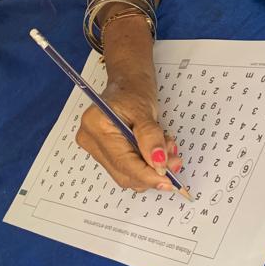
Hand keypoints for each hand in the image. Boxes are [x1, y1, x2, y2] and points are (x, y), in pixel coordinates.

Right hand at [76, 76, 183, 190]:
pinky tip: (155, 153)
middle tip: (174, 162)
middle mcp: (90, 139)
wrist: (127, 84)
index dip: (147, 175)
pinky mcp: (103, 153)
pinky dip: (144, 166)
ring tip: (167, 152)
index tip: (168, 180)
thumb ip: (151, 138)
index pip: (122, 162)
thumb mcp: (145, 111)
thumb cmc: (133, 91)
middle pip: (123, 172)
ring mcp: (94, 148)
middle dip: (152, 172)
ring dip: (150, 170)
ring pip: (126, 174)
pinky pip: (126, 169)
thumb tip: (159, 164)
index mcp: (96, 125)